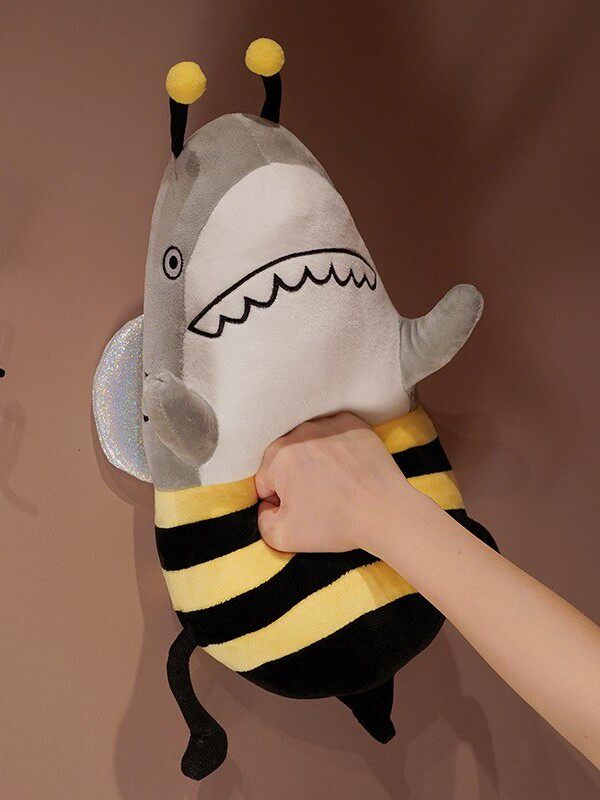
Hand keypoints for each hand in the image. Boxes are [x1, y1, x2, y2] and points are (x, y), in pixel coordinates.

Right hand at [255, 411, 416, 553]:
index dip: (279, 502)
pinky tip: (348, 470)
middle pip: (286, 459)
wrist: (385, 511)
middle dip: (296, 479)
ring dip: (316, 462)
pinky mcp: (353, 423)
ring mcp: (329, 424)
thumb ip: (262, 520)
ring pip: (310, 445)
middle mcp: (300, 431)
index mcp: (278, 455)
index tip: (300, 512)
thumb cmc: (334, 523)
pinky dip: (338, 449)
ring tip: (336, 486)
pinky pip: (334, 435)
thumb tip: (269, 506)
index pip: (265, 481)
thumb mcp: (282, 537)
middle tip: (319, 500)